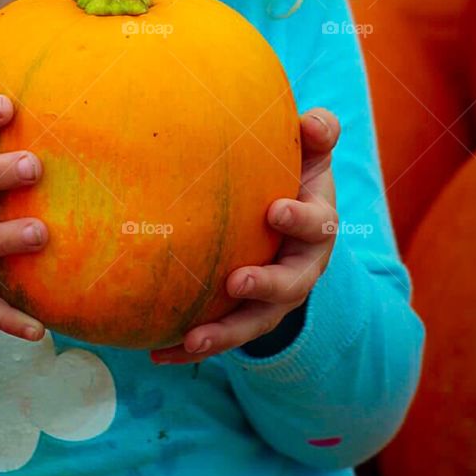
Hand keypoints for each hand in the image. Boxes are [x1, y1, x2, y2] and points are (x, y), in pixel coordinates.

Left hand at [150, 108, 339, 363]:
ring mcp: (273, 299)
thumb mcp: (310, 153)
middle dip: (265, 286)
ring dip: (225, 333)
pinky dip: (190, 349)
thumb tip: (313, 122)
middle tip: (237, 281)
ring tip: (192, 338)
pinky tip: (157, 354)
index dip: (299, 219)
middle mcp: (300, 269)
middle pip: (290, 286)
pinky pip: (221, 337)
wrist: (287, 218)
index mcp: (316, 227)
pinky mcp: (244, 317)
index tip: (275, 210)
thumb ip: (317, 133)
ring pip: (253, 323)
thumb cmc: (293, 175)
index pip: (314, 225)